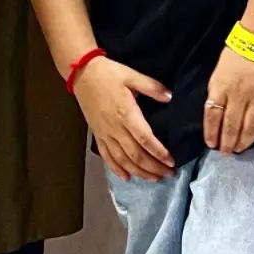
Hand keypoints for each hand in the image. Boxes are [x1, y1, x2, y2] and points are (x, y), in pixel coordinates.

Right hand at [74, 56, 175, 183]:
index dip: (159, 153)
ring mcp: (105, 134)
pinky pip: (107, 156)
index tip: (172, 161)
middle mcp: (115, 128)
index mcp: (126, 113)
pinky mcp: (97, 135)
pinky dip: (116, 169)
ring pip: (122, 160)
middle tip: (169, 174)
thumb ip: (152, 87)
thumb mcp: (132, 75)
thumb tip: (170, 97)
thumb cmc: (109, 74)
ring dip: (139, 172)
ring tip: (154, 178)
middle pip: (136, 155)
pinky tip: (127, 177)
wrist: (82, 74)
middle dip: (153, 167)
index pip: (145, 139)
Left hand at [203, 47, 253, 154]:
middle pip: (231, 126)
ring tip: (240, 148)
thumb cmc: (238, 51)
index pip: (213, 116)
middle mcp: (239, 95)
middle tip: (226, 152)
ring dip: (244, 142)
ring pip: (250, 128)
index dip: (211, 133)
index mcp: (221, 86)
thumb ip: (218, 92)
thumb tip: (216, 114)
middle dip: (227, 143)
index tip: (211, 144)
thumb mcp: (219, 71)